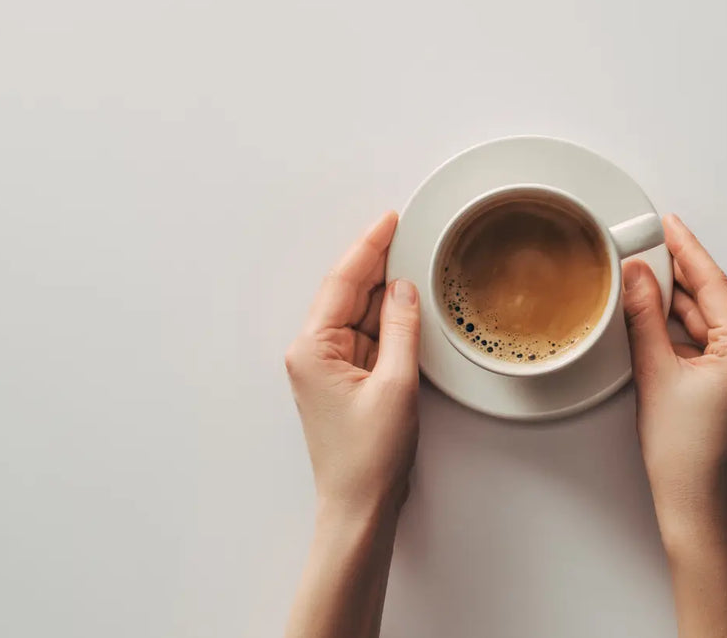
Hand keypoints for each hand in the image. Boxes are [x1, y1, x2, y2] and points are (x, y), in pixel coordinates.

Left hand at [284, 211, 420, 521]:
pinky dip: (388, 322)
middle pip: (349, 293)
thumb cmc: (368, 458)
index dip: (369, 247)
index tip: (389, 220)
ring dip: (386, 294)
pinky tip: (406, 308)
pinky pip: (367, 338)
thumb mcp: (396, 385)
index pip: (344, 282)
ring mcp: (328, 367)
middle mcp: (313, 352)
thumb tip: (405, 290)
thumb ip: (402, 330)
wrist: (359, 506)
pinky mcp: (345, 380)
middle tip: (406, 233)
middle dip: (377, 264)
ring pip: (361, 315)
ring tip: (414, 265)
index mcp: (312, 348)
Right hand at [623, 214, 726, 539]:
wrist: (698, 503)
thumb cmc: (683, 454)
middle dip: (681, 276)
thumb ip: (644, 317)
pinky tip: (663, 318)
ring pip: (716, 321)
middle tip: (648, 249)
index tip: (669, 225)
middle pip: (717, 301)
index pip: (714, 285)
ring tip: (646, 283)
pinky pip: (719, 342)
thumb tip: (635, 276)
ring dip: (683, 305)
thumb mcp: (655, 374)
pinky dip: (691, 330)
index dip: (687, 250)